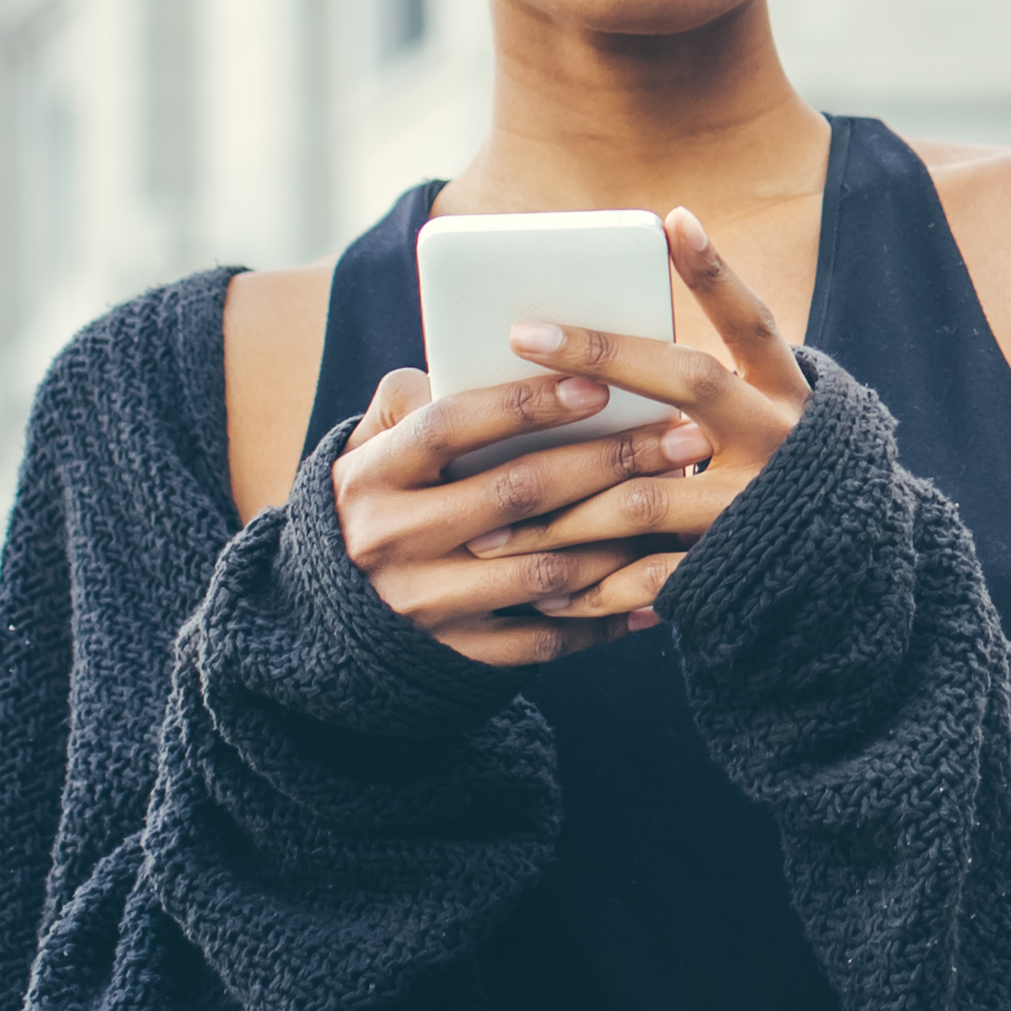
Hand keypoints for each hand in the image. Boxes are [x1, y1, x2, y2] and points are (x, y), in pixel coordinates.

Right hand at [327, 359, 710, 666]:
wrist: (326, 614)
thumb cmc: (378, 500)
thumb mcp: (371, 446)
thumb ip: (412, 399)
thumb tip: (476, 355)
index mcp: (372, 475)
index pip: (449, 427)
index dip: (524, 404)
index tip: (599, 384)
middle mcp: (392, 540)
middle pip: (515, 493)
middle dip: (609, 461)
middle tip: (684, 437)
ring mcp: (424, 604)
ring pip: (542, 571)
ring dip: (619, 539)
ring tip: (679, 506)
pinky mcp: (454, 655)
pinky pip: (541, 640)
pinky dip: (601, 619)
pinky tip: (653, 591)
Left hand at [465, 209, 816, 630]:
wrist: (847, 577)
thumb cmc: (773, 484)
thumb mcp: (763, 425)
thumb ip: (699, 396)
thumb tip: (586, 363)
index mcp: (786, 396)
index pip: (752, 323)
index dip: (716, 273)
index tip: (671, 219)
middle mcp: (778, 439)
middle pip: (690, 382)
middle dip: (602, 353)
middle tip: (521, 333)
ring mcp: (756, 504)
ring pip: (646, 495)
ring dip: (562, 508)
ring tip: (491, 521)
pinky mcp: (733, 567)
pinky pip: (649, 578)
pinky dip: (591, 587)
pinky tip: (541, 593)